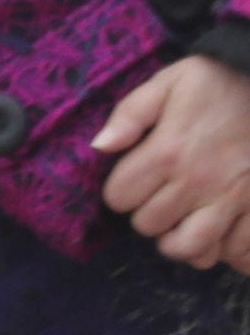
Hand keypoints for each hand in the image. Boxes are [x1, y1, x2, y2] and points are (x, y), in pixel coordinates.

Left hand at [97, 53, 249, 264]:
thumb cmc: (224, 86)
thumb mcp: (173, 81)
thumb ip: (130, 112)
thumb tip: (99, 146)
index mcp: (168, 151)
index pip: (119, 198)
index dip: (121, 193)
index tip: (135, 181)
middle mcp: (198, 181)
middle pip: (149, 226)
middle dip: (148, 216)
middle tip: (161, 199)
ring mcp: (234, 200)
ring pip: (192, 249)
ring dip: (182, 242)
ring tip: (184, 225)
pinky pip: (240, 253)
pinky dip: (227, 251)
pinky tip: (221, 236)